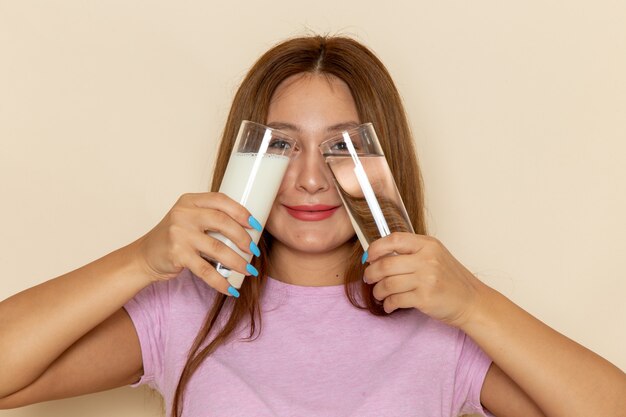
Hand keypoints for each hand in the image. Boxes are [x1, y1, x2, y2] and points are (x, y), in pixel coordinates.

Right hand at [133, 192, 258, 295]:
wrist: (145, 256)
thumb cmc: (175, 237)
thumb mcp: (189, 218)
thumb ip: (210, 217)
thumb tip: (248, 229)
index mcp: (190, 201)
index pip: (221, 200)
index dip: (241, 212)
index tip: (256, 224)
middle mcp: (184, 214)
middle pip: (222, 222)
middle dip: (243, 238)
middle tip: (254, 251)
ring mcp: (179, 234)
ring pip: (218, 248)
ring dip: (238, 261)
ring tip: (249, 270)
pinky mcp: (177, 254)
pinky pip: (205, 270)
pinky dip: (221, 281)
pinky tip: (231, 288)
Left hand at [363, 232, 484, 327]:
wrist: (472, 301)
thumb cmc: (450, 279)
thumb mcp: (435, 255)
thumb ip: (411, 251)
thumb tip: (378, 255)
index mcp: (428, 245)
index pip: (394, 239)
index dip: (376, 248)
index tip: (368, 257)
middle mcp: (427, 260)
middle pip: (386, 264)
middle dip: (371, 273)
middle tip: (368, 278)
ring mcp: (427, 279)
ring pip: (388, 284)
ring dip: (378, 291)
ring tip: (379, 294)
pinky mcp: (425, 298)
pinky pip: (396, 300)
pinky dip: (388, 304)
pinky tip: (389, 305)